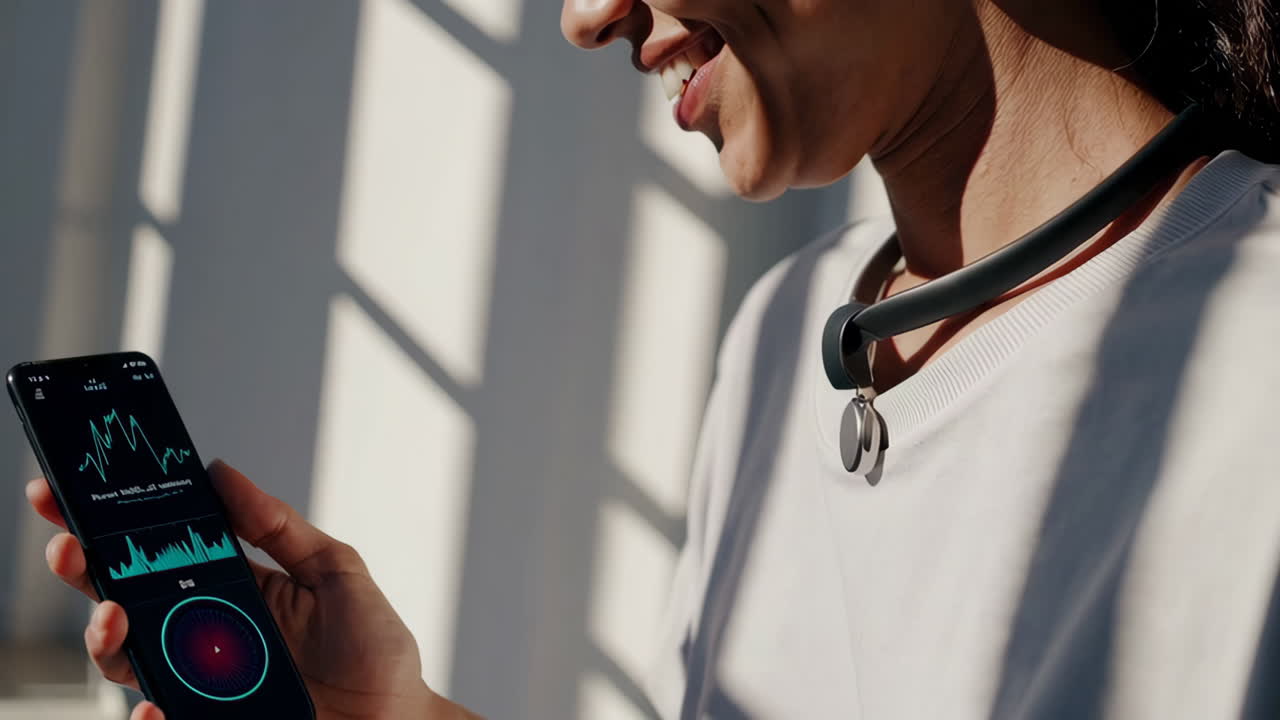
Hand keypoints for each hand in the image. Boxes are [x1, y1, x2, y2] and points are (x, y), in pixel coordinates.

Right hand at [25, 460, 479, 719]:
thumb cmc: (373, 649)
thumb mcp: (335, 571)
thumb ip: (280, 526)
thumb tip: (222, 473)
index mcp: (231, 588)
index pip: (158, 551)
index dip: (112, 523)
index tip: (75, 492)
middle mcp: (204, 635)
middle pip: (123, 600)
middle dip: (84, 568)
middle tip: (72, 546)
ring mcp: (201, 685)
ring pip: (127, 661)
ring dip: (106, 636)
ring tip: (115, 616)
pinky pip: (160, 719)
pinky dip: (147, 714)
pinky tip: (155, 703)